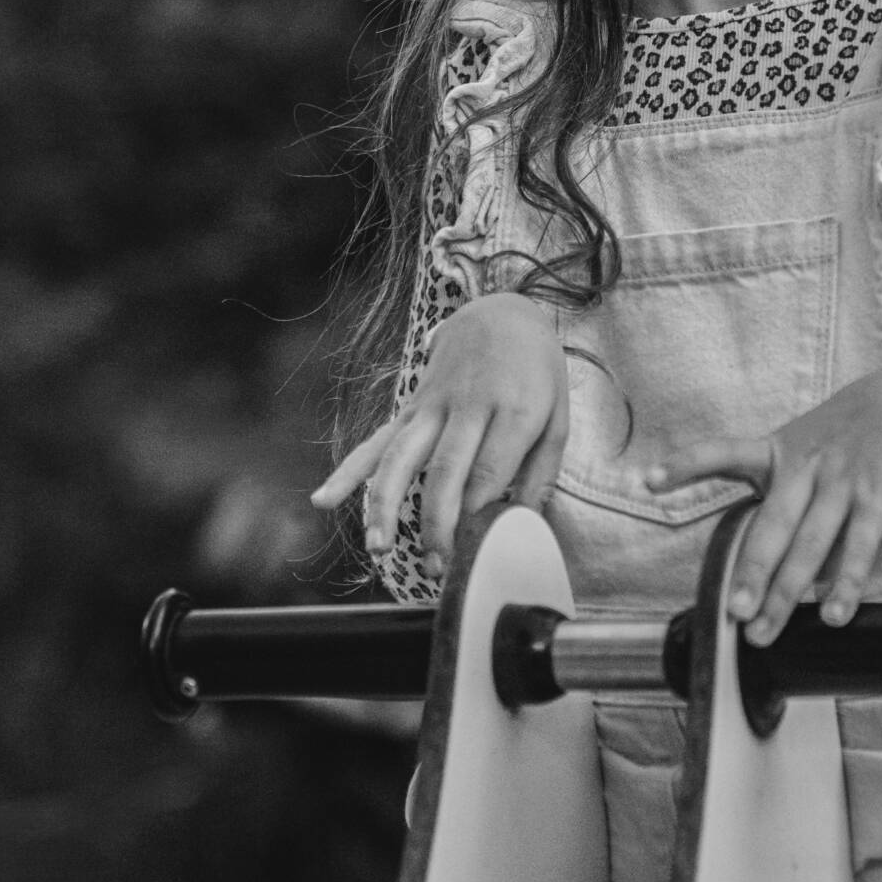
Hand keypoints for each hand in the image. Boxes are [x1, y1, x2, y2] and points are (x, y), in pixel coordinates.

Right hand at [312, 294, 570, 579]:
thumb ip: (542, 473)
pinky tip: (323, 499)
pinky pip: (375, 442)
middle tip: (437, 567)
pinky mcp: (411, 409)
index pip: (489, 472)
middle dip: (436, 525)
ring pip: (401, 458)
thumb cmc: (535, 372)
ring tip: (379, 546)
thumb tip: (523, 524)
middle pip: (444, 472)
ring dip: (386, 504)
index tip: (475, 551)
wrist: (500, 314)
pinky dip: (347, 471)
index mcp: (513, 410)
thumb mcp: (558, 416)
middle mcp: (468, 407)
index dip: (478, 516)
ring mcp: (432, 407)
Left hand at [650, 357, 881, 644]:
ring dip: (786, 591)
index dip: (687, 465)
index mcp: (778, 452)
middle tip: (731, 613)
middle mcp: (806, 468)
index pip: (724, 453)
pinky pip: (860, 548)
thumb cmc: (850, 432)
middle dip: (750, 571)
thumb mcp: (803, 440)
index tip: (649, 479)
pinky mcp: (878, 500)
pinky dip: (847, 583)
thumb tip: (752, 546)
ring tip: (765, 629)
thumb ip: (774, 485)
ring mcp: (842, 484)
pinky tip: (834, 614)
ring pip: (811, 545)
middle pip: (772, 525)